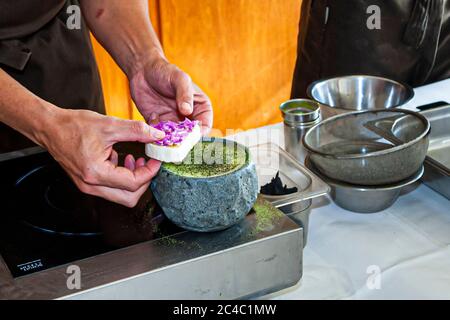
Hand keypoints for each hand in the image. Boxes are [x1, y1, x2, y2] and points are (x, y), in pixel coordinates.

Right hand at [39, 109, 164, 206]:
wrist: (49, 127)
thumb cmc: (72, 126)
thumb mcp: (109, 125)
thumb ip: (136, 130)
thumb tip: (157, 135)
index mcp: (96, 173)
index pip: (134, 183)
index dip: (150, 171)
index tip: (156, 159)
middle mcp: (91, 185)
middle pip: (129, 197)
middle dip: (144, 180)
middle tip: (148, 162)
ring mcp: (88, 186)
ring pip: (121, 195)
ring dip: (133, 180)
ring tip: (135, 159)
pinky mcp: (88, 183)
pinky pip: (111, 188)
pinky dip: (122, 177)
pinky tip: (122, 159)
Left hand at [129, 55, 212, 133]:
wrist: (143, 70)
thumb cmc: (166, 71)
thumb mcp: (180, 79)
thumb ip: (185, 94)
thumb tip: (188, 110)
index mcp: (200, 107)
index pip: (205, 125)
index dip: (200, 132)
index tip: (192, 135)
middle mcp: (188, 117)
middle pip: (190, 136)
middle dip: (184, 140)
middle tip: (176, 138)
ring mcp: (173, 122)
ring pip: (175, 138)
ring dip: (170, 139)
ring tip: (163, 131)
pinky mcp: (158, 124)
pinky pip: (159, 135)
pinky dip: (157, 132)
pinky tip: (153, 117)